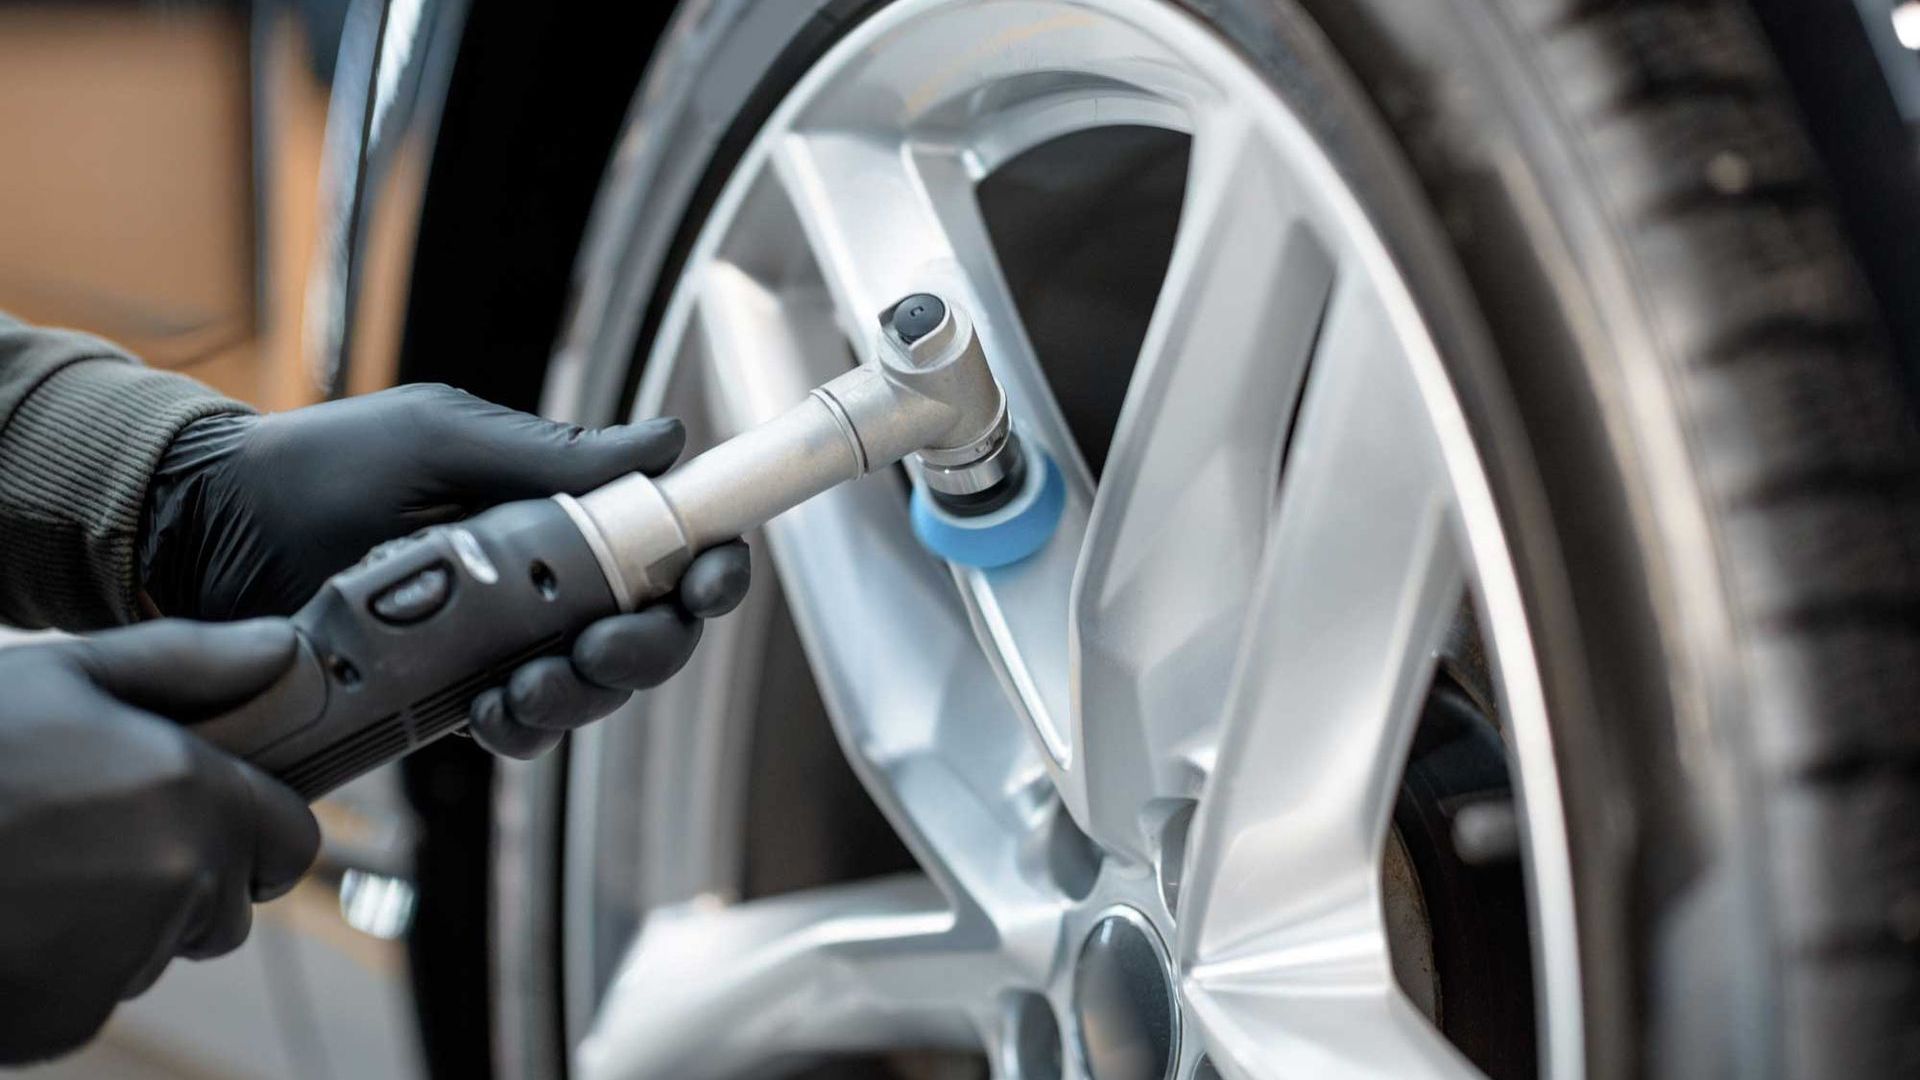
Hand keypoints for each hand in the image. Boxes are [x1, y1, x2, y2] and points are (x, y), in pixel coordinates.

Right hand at [0, 620, 317, 1063]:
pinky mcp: (67, 1017)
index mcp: (193, 792)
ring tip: (33, 872)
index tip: (203, 816)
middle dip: (186, 882)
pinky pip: (97, 996)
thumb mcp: (64, 676)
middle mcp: (179, 880)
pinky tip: (11, 920)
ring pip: (159, 952)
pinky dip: (62, 974)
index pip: (292, 842)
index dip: (254, 830)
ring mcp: (125, 957)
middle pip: (228, 906)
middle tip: (89, 839)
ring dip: (120, 928)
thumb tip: (281, 648)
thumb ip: (188, 662)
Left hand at [139, 384, 750, 753]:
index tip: (713, 572)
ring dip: (587, 692)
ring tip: (533, 681)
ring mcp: (504, 647)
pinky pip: (522, 730)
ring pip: (594, 691)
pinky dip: (526, 725)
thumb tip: (668, 440)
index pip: (667, 547)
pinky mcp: (454, 699)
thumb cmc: (324, 465)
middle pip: (649, 634)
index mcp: (560, 515)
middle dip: (651, 646)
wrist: (212, 526)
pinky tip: (496, 706)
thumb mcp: (442, 437)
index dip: (709, 566)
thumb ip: (552, 455)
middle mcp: (546, 586)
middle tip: (610, 641)